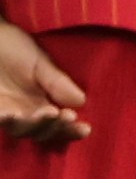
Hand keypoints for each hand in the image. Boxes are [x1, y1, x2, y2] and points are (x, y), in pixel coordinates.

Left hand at [0, 22, 88, 145]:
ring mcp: (6, 112)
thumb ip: (58, 83)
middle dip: (55, 128)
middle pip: (42, 132)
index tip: (85, 128)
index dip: (71, 130)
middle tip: (64, 115)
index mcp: (41, 100)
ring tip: (46, 112)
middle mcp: (24, 111)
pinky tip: (13, 114)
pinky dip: (7, 121)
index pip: (59, 122)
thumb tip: (82, 102)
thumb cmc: (11, 46)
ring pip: (22, 131)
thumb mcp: (38, 62)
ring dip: (35, 126)